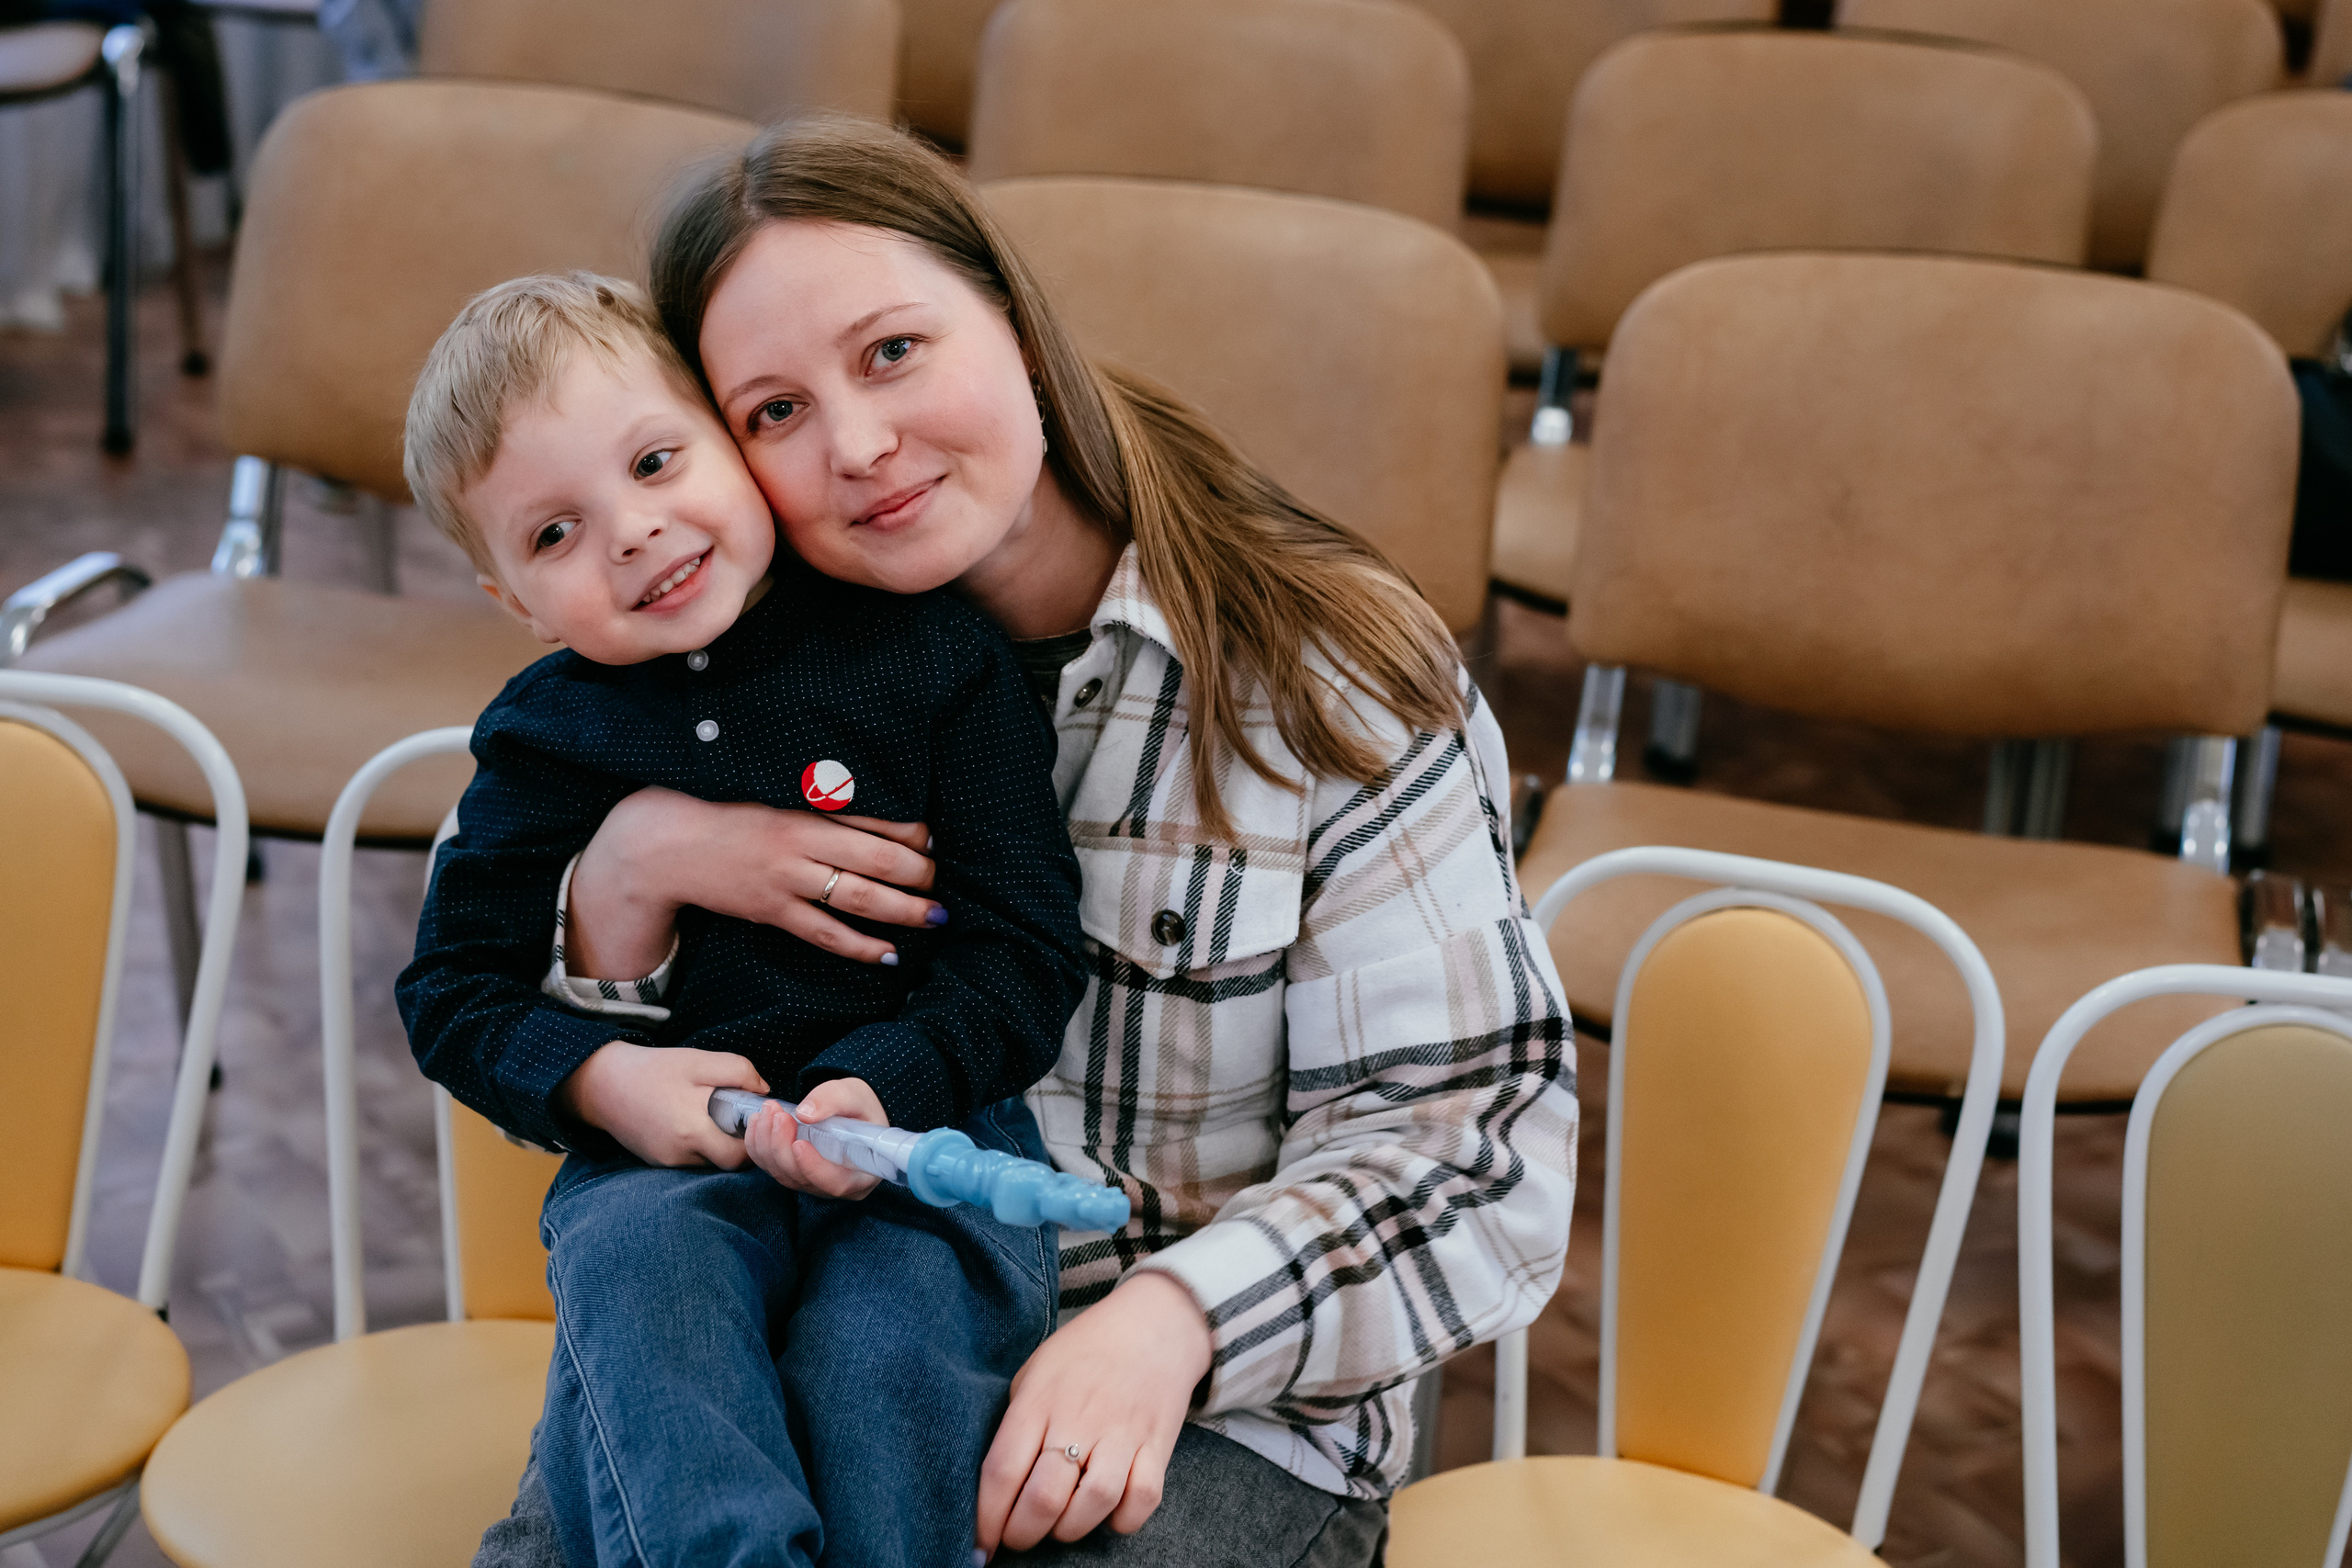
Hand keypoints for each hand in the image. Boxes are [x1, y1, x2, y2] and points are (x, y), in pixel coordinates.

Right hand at [555, 1041, 765, 1167]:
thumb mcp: (698, 1060)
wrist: (602, 1083)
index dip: (755, 1138)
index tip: (756, 1117)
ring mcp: (667, 1161)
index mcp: (691, 1129)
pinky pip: (690, 1159)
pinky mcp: (657, 1162)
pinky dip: (699, 1144)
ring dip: (718, 1143)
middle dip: (739, 1143)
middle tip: (738, 1117)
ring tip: (714, 1114)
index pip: (739, 1154)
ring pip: (709, 1161)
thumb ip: (738, 1071)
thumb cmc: (653, 1069)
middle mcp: (679, 1153)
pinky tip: (693, 1120)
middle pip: (726, 1163)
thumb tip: (764, 1092)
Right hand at [568, 788, 940, 973]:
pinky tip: (889, 954)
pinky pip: (825, 934)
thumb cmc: (730, 817)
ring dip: (902, 910)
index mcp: (803, 809)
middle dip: (917, 874)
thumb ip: (823, 807)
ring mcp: (786, 881)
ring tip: (933, 916)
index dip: (910, 833)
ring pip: (857, 899)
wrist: (669, 846)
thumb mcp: (776, 799)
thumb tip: (878, 818)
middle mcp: (799, 844)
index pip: (871, 819)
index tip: (932, 841)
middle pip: (874, 860)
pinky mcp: (772, 912)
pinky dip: (860, 946)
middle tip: (941, 883)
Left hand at [744, 1076, 885, 1198]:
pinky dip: (759, 1146)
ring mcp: (812, 1183)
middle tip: (778, 1114)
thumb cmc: (861, 1108)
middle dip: (782, 1146)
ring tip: (767, 1111)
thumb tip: (804, 1114)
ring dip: (767, 1143)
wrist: (852, 1111)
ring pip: (781, 1174)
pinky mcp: (793, 1175)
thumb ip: (833, 1101)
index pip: (836, 1183)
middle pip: (801, 1178)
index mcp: (861, 1175)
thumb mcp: (854, 1096)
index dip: (813, 1167)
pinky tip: (758, 1122)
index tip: (798, 1143)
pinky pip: (770, 1168)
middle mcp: (835, 1186)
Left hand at [976, 1272, 1212, 1555]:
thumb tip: (995, 1485)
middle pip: (1044, 1497)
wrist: (1153, 1324)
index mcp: (1039, 1400)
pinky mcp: (1158, 1444)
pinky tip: (1107, 1512)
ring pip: (1094, 1502)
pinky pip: (1143, 1498)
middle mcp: (1079, 1417)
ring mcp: (1122, 1432)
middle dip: (1023, 1534)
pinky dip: (1123, 1518)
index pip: (1002, 1471)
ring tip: (1061, 1524)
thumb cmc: (1084, 1351)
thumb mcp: (1035, 1371)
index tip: (981, 1543)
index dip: (986, 1518)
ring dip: (1070, 1528)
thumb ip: (1016, 1422)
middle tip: (1018, 1536)